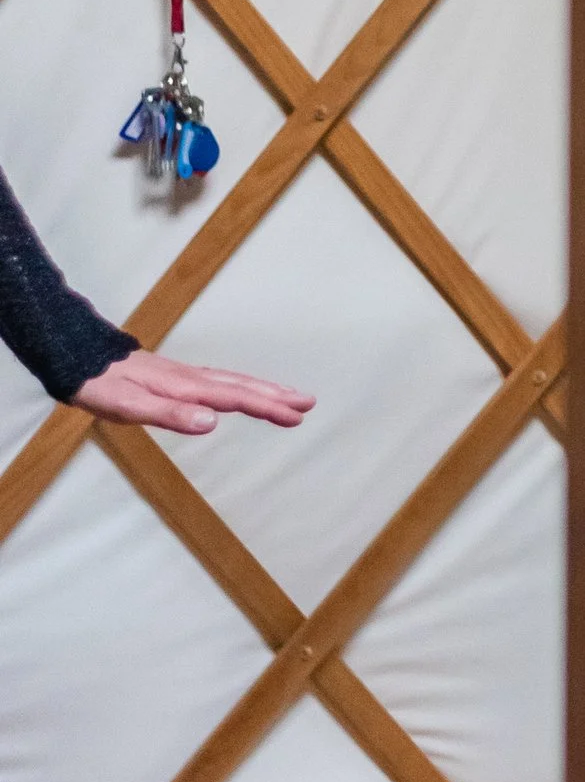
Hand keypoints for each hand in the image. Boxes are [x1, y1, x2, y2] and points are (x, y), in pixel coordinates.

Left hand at [72, 352, 313, 436]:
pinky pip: (219, 381)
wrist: (79, 359)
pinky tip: (243, 391)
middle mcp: (190, 379)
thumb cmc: (101, 386)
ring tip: (290, 396)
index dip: (267, 407)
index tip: (296, 416)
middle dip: (276, 396)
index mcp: (185, 388)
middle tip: (308, 404)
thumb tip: (212, 422)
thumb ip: (170, 415)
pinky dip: (241, 386)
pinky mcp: (176, 378)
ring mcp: (184, 376)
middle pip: (242, 386)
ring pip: (233, 381)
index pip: (235, 398)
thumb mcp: (129, 407)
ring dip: (263, 389)